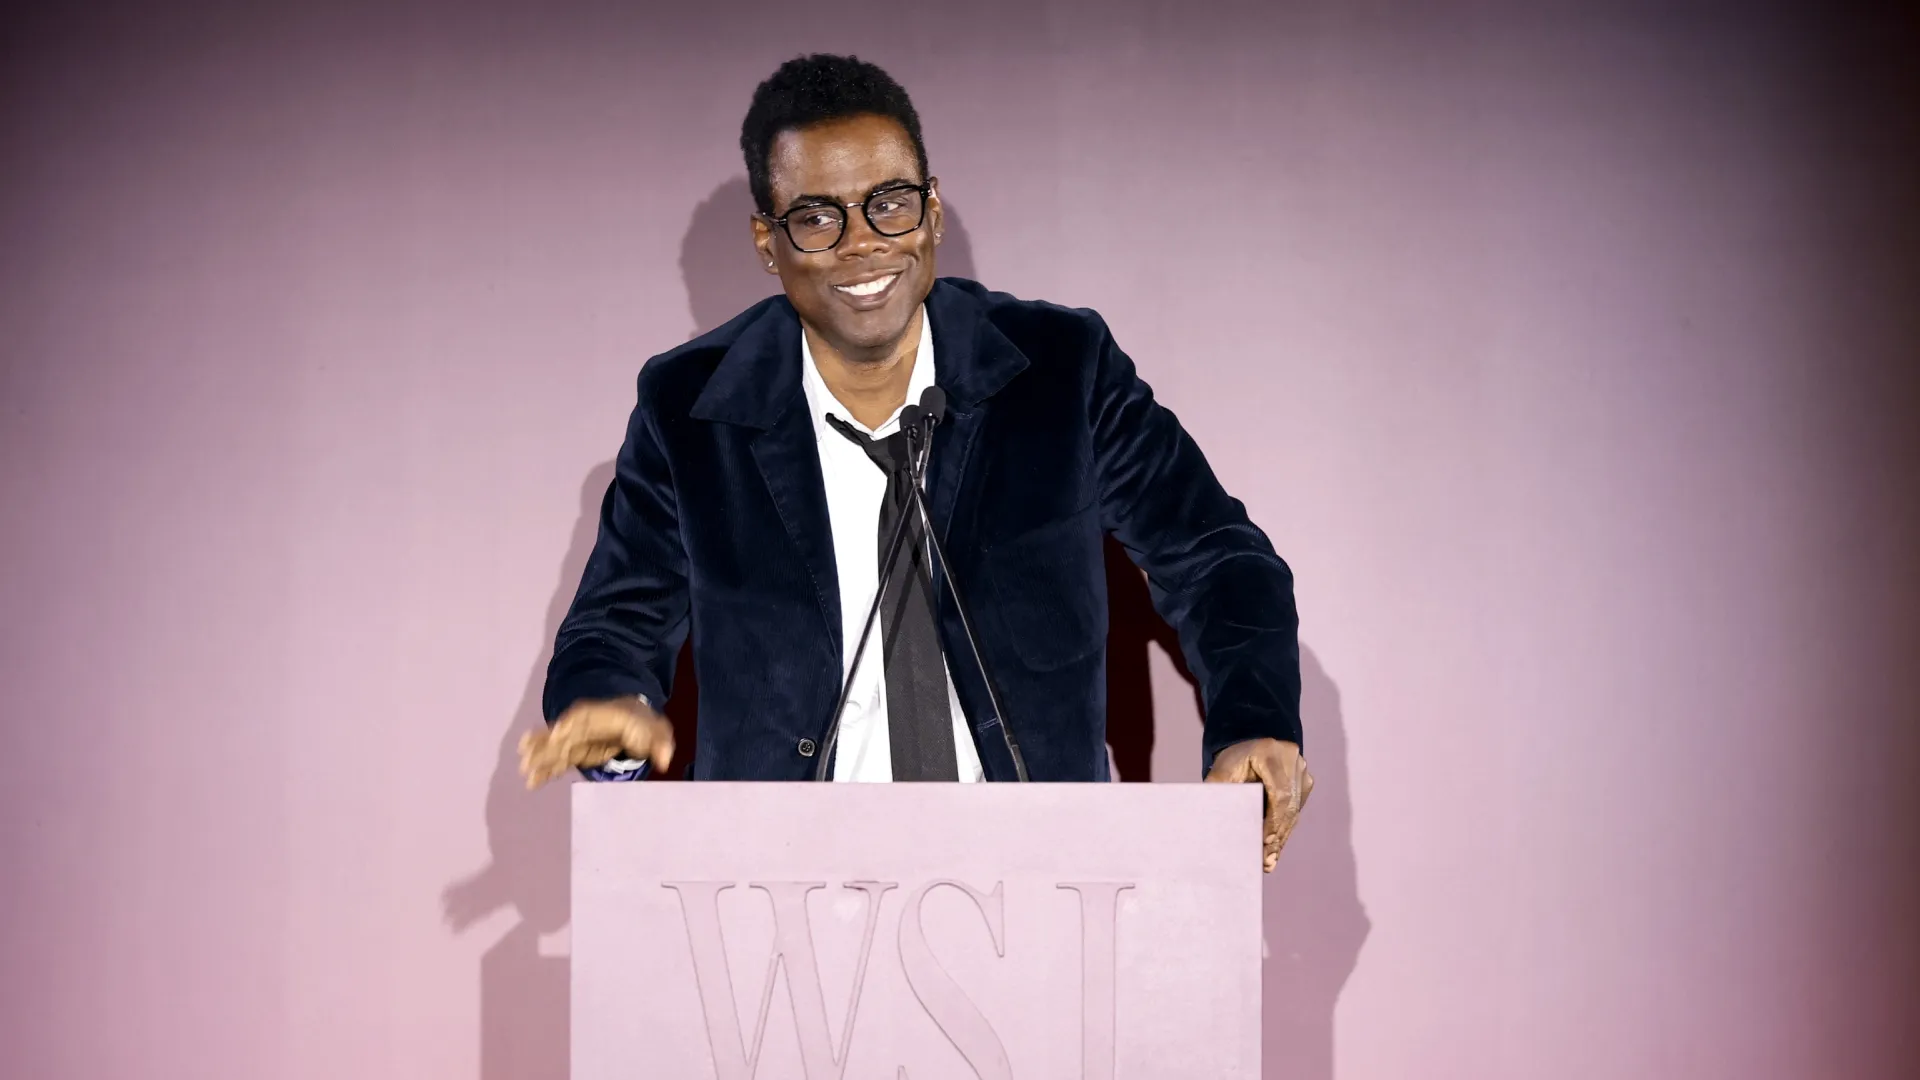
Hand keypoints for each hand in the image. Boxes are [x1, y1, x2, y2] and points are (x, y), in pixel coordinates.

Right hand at [518, 696, 674, 789]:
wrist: (629, 717)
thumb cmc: (642, 723)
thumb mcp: (657, 729)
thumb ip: (661, 743)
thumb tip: (666, 759)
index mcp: (603, 714)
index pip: (584, 717)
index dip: (570, 724)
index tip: (559, 734)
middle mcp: (583, 724)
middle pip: (562, 733)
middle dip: (546, 744)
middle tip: (528, 757)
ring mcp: (575, 738)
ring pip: (554, 747)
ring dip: (539, 757)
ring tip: (524, 769)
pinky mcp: (572, 751)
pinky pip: (556, 760)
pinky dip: (544, 769)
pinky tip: (531, 781)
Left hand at [1205, 737, 1311, 872]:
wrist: (1249, 738)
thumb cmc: (1232, 758)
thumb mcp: (1222, 771)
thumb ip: (1219, 792)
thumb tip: (1214, 823)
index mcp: (1272, 753)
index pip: (1280, 793)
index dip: (1274, 820)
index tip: (1264, 841)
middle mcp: (1292, 759)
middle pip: (1289, 805)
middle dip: (1276, 834)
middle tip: (1265, 860)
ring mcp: (1302, 770)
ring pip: (1294, 810)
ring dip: (1281, 836)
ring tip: (1269, 860)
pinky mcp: (1305, 781)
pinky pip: (1296, 809)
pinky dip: (1284, 828)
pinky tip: (1275, 848)